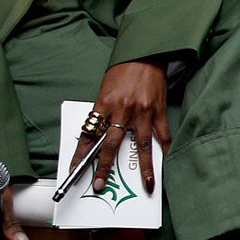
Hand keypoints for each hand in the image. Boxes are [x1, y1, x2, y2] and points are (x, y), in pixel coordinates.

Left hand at [84, 61, 170, 193]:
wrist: (146, 54)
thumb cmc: (123, 71)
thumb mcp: (105, 90)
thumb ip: (103, 113)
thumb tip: (99, 137)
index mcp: (105, 104)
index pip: (89, 135)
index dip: (80, 155)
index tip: (74, 170)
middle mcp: (123, 110)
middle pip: (111, 145)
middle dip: (104, 168)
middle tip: (99, 185)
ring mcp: (143, 112)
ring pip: (141, 146)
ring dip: (144, 168)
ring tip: (147, 185)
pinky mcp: (159, 111)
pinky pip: (162, 135)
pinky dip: (164, 150)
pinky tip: (165, 162)